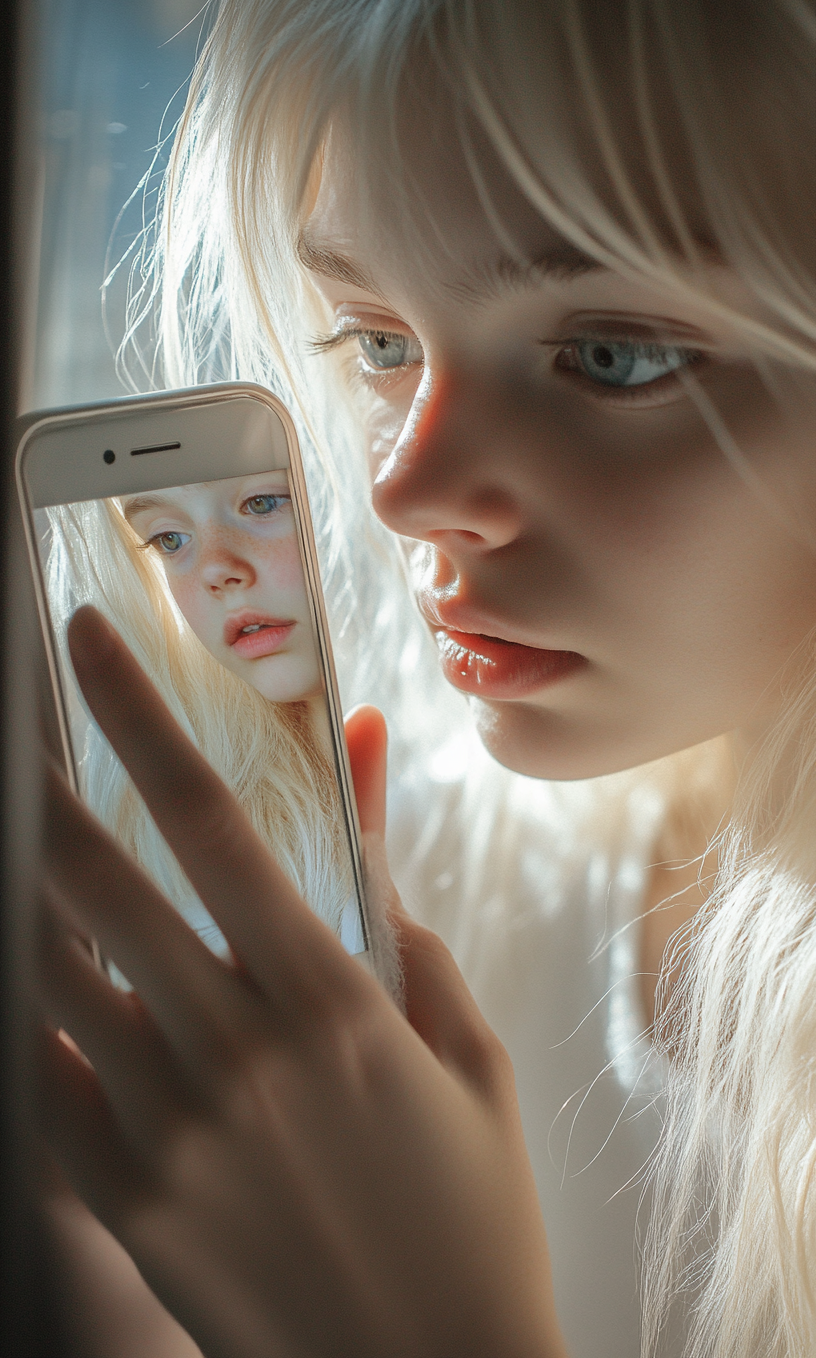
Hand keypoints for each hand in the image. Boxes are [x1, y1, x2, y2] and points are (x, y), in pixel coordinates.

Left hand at [40, 606, 566, 1357]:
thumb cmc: (468, 1206)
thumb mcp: (457, 1041)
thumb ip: (398, 901)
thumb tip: (368, 765)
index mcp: (330, 1002)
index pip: (214, 823)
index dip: (142, 719)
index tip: (94, 644)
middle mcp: (235, 1052)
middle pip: (101, 880)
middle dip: (41, 779)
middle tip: (16, 714)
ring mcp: (167, 1128)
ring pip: (55, 970)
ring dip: (31, 885)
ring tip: (22, 827)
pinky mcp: (126, 1195)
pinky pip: (46, 1072)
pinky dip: (39, 1004)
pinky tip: (43, 960)